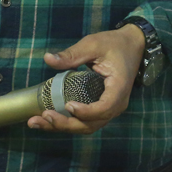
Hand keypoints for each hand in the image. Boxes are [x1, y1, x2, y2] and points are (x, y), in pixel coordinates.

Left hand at [28, 24, 144, 134]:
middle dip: (66, 124)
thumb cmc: (114, 44)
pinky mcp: (102, 109)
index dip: (85, 112)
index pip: (104, 108)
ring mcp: (110, 109)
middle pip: (91, 124)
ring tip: (39, 122)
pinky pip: (86, 121)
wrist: (132, 46)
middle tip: (43, 116)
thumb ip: (72, 54)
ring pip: (87, 127)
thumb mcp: (93, 44)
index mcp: (118, 87)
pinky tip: (49, 120)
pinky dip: (68, 123)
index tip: (67, 105)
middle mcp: (117, 104)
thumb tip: (48, 58)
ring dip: (63, 127)